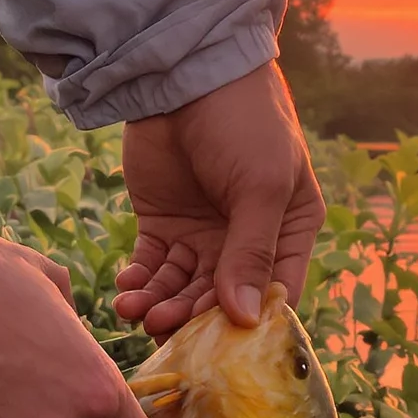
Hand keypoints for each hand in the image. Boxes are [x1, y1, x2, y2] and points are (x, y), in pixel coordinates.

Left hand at [115, 59, 323, 337]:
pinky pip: (153, 268)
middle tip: (162, 326)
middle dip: (193, 316)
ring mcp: (203, 235)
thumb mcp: (260, 187)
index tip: (224, 346)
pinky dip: (141, 281)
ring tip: (137, 309)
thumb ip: (251, 254)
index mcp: (290, 231)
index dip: (253, 323)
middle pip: (223, 299)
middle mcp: (248, 241)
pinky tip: (128, 286)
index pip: (277, 293)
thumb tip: (246, 320)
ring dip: (161, 304)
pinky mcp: (163, 225)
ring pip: (184, 288)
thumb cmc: (243, 123)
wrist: (184, 71)